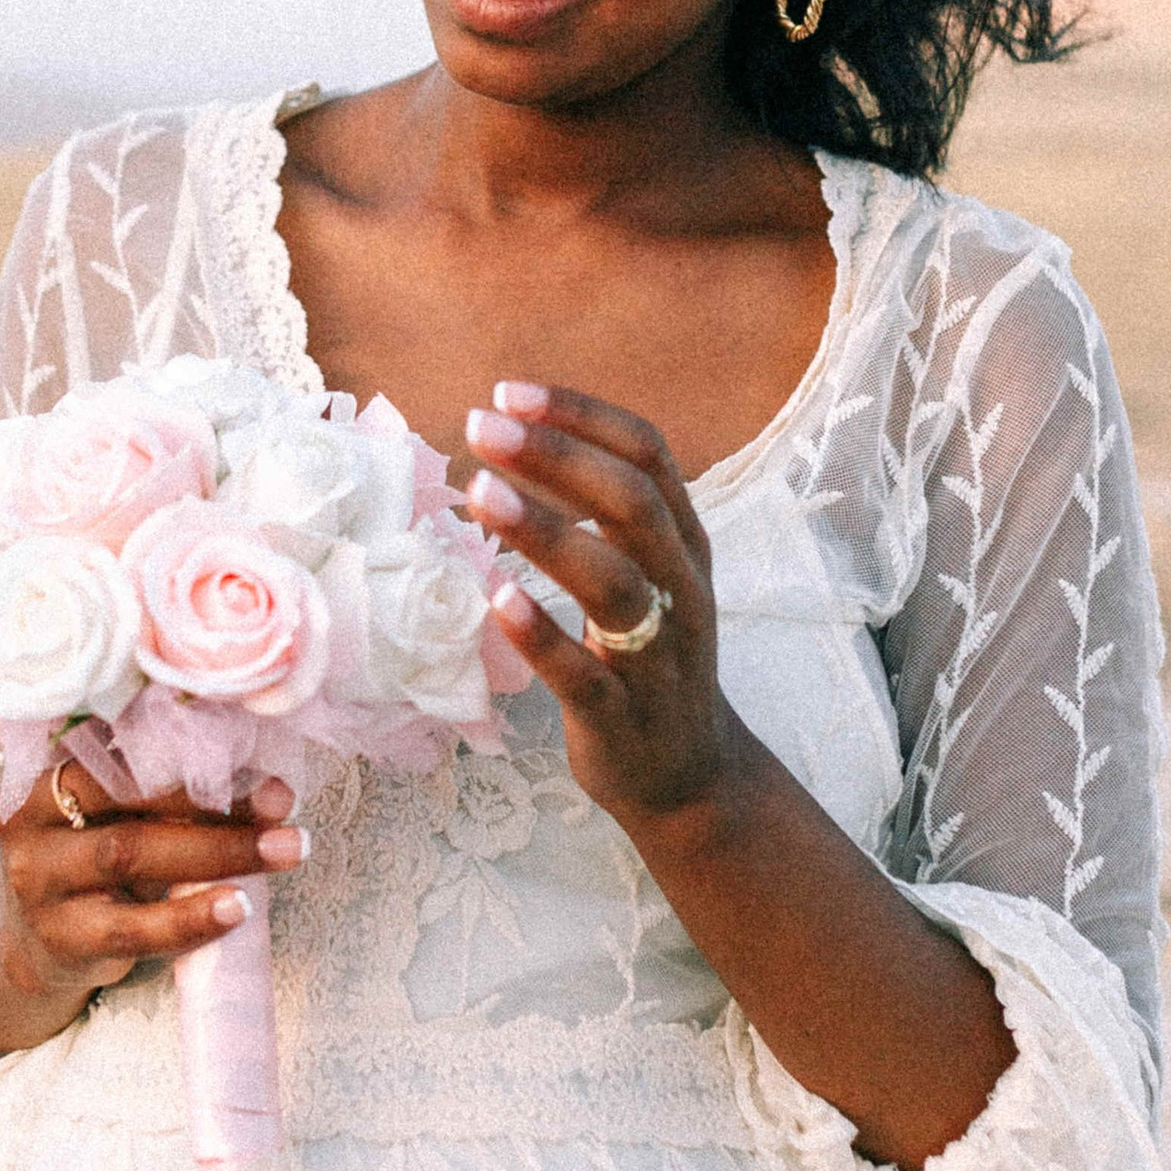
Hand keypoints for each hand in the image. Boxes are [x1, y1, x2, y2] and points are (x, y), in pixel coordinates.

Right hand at [0, 755, 307, 1051]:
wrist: (38, 943)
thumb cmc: (95, 861)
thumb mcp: (114, 818)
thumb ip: (163, 796)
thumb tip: (265, 784)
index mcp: (50, 771)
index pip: (118, 749)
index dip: (189, 749)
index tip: (256, 755)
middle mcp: (33, 820)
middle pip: (127, 800)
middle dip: (213, 799)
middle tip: (283, 802)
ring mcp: (39, 882)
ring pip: (130, 855)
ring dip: (216, 852)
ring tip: (282, 851)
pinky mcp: (61, 938)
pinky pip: (133, 929)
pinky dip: (191, 918)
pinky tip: (237, 909)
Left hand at [464, 383, 749, 833]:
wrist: (692, 777)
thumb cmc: (649, 655)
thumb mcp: (648, 573)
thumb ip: (604, 513)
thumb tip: (523, 437)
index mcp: (684, 545)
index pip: (648, 456)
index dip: (581, 416)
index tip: (508, 393)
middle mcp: (681, 590)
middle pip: (632, 504)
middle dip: (557, 457)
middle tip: (480, 426)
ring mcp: (657, 656)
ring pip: (614, 583)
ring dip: (544, 532)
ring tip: (478, 492)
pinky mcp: (624, 717)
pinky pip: (585, 674)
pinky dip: (541, 634)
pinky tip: (493, 598)